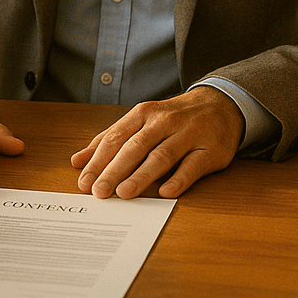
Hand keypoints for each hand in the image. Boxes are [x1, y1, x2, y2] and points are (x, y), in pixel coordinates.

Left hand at [71, 87, 243, 198]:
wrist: (220, 105)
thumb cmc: (173, 118)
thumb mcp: (141, 122)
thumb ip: (110, 140)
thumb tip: (78, 161)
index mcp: (144, 114)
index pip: (116, 137)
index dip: (99, 160)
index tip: (84, 181)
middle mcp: (164, 121)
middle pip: (135, 147)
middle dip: (114, 170)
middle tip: (99, 192)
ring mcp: (189, 134)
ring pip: (161, 156)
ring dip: (142, 176)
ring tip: (124, 193)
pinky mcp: (210, 150)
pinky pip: (193, 166)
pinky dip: (179, 179)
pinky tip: (166, 192)